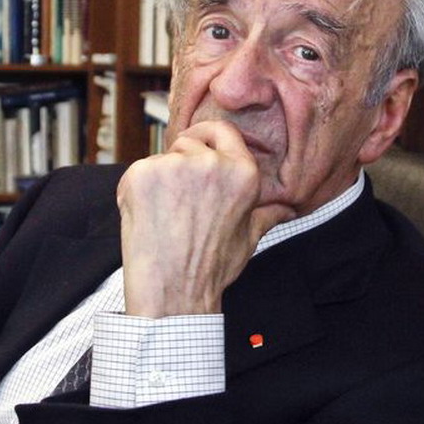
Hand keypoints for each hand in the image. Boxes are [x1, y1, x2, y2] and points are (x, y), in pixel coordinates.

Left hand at [117, 121, 294, 316]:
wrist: (172, 293)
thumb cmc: (210, 268)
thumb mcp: (248, 238)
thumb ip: (267, 214)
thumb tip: (287, 209)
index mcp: (242, 172)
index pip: (223, 131)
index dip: (207, 135)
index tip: (196, 142)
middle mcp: (210, 163)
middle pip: (187, 143)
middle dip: (180, 164)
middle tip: (179, 202)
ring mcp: (173, 166)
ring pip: (161, 158)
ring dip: (158, 179)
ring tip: (164, 216)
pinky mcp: (142, 174)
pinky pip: (137, 172)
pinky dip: (136, 190)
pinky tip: (146, 217)